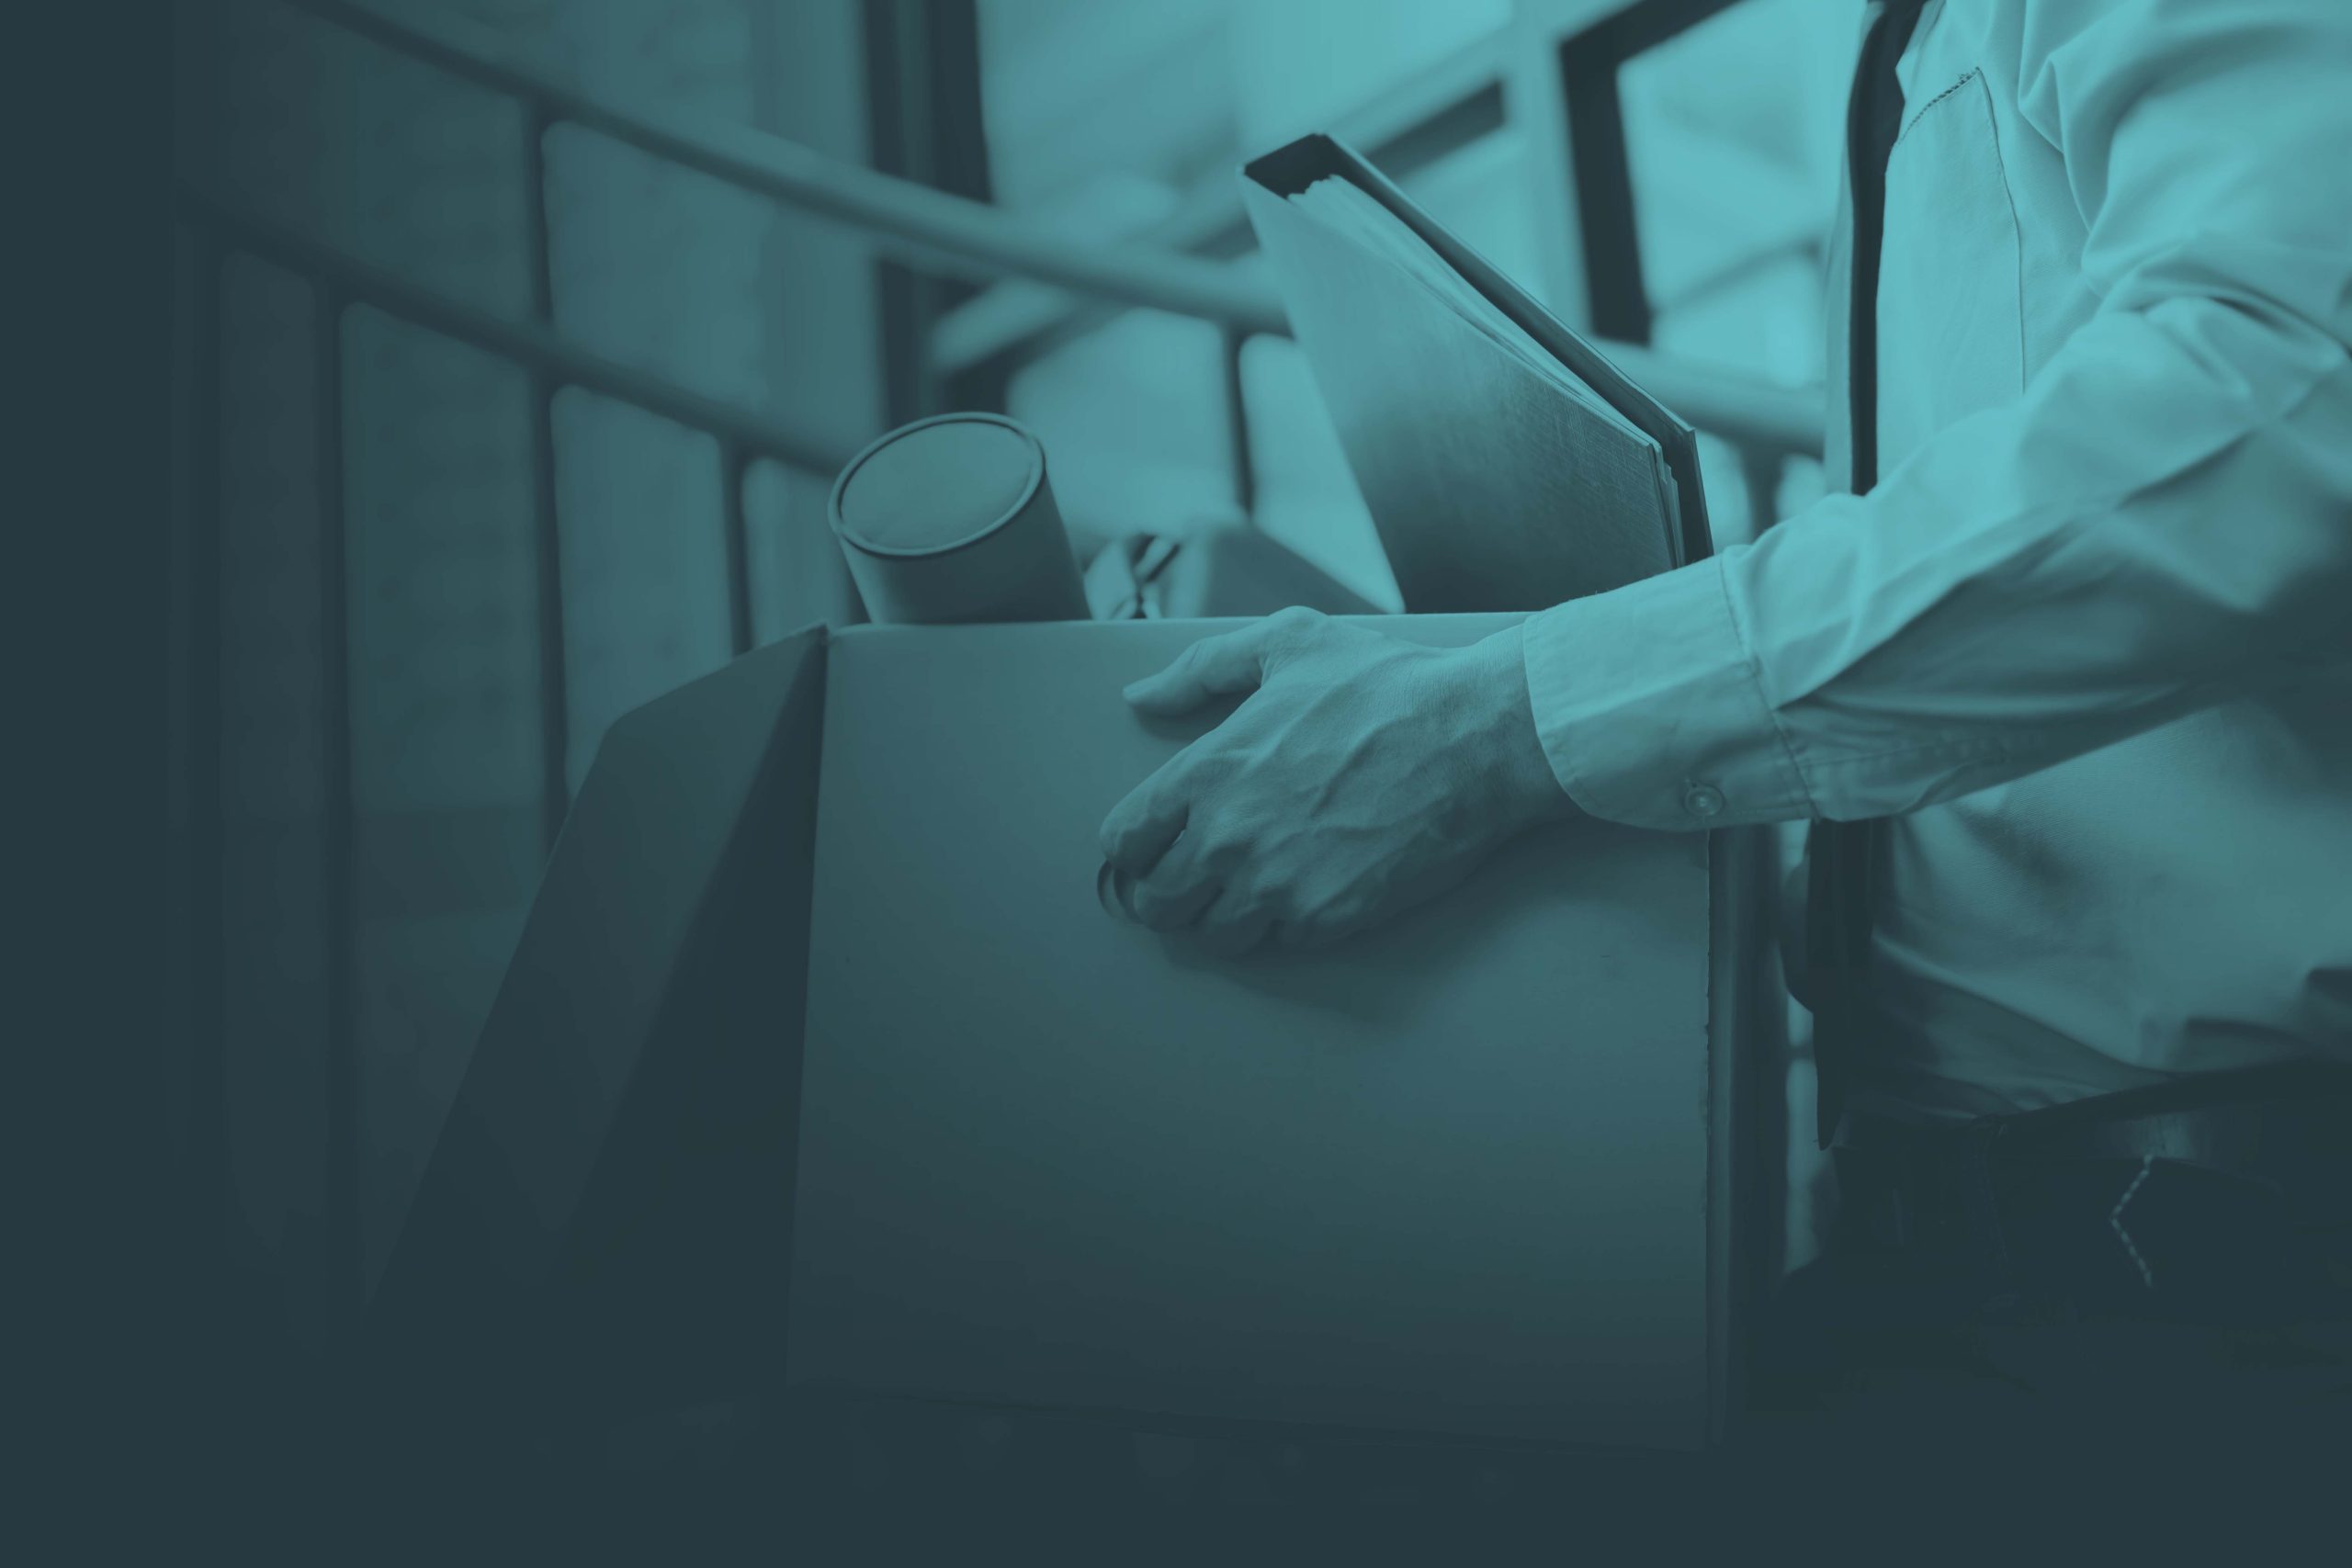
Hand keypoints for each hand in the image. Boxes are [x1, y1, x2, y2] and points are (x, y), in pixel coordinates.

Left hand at [1099, 608, 1576, 954]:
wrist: (1476, 737)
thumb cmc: (1386, 686)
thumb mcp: (1287, 644)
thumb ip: (1201, 670)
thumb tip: (1141, 697)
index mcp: (1207, 771)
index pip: (1124, 842)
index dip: (1136, 848)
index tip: (1157, 846)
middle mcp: (1228, 836)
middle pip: (1156, 902)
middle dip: (1170, 892)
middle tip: (1198, 877)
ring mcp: (1275, 884)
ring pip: (1210, 935)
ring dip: (1222, 916)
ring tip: (1251, 888)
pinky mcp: (1326, 918)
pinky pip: (1276, 944)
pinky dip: (1282, 926)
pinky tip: (1305, 888)